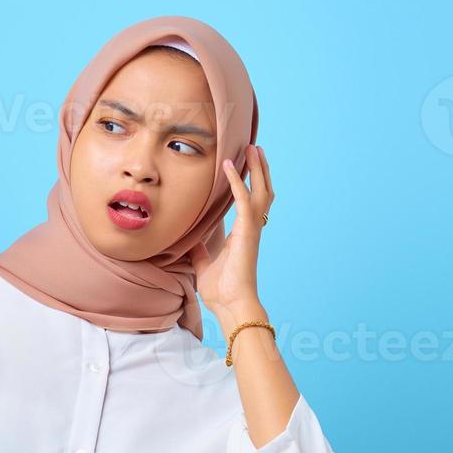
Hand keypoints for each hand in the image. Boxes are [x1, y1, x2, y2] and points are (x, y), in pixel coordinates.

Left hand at [191, 144, 273, 318]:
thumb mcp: (204, 264)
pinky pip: (244, 199)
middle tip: (254, 148)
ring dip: (257, 169)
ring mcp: (252, 229)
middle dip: (259, 169)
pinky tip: (230, 166)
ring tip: (253, 148)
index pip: (249, 202)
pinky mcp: (247, 231)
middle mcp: (251, 228)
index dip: (249, 183)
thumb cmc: (221, 290)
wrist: (231, 304)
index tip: (245, 165)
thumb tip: (190, 240)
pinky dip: (236, 181)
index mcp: (243, 234)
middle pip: (262, 191)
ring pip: (261, 190)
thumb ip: (200, 249)